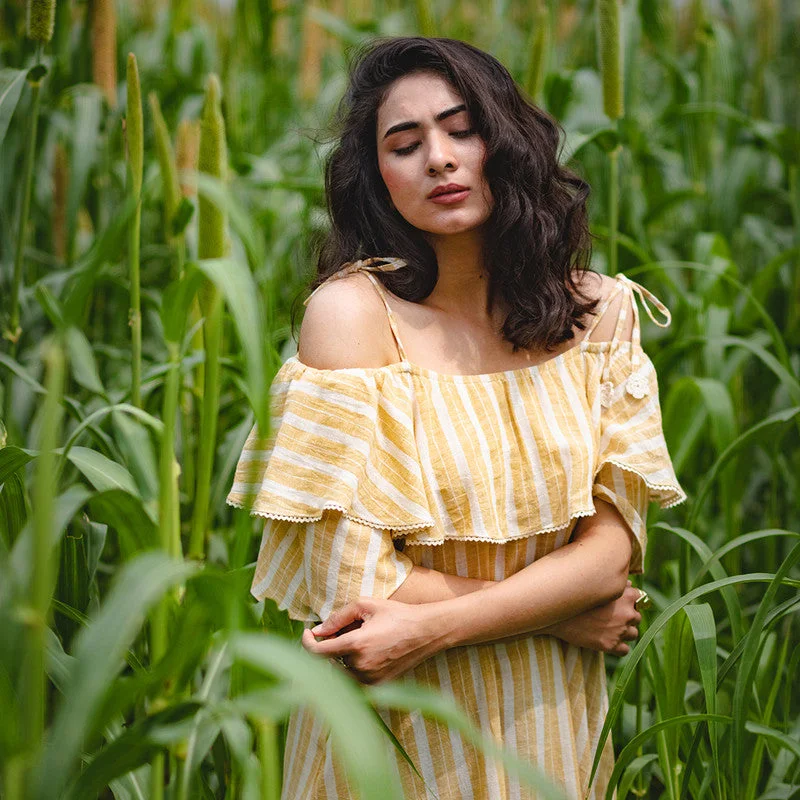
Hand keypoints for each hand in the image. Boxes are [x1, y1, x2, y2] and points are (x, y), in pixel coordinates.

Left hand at [301, 597, 441, 683]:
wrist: (425, 632)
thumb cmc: (396, 614)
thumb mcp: (366, 605)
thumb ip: (338, 617)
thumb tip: (317, 631)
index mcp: (356, 645)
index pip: (317, 653)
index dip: (306, 643)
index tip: (307, 634)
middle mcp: (360, 667)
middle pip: (327, 661)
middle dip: (328, 645)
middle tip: (343, 630)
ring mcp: (369, 680)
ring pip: (339, 672)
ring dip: (340, 657)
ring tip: (358, 639)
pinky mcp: (377, 687)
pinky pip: (352, 680)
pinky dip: (351, 667)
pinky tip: (365, 652)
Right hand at [543, 580, 642, 655]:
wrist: (557, 615)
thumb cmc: (575, 597)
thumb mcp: (596, 586)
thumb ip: (615, 584)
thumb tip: (629, 584)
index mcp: (625, 596)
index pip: (639, 598)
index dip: (630, 600)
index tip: (620, 602)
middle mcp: (626, 614)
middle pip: (637, 617)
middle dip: (628, 617)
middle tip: (613, 617)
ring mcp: (619, 631)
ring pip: (633, 634)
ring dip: (625, 632)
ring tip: (610, 629)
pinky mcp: (611, 646)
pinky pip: (625, 650)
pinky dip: (618, 647)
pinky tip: (608, 641)